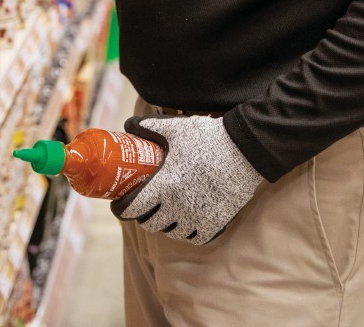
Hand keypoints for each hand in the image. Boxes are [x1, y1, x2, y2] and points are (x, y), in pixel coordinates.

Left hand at [110, 114, 263, 244]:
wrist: (245, 150)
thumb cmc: (207, 138)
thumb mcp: (175, 129)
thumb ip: (149, 127)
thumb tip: (128, 126)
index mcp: (163, 186)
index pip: (132, 209)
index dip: (121, 208)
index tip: (118, 204)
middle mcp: (178, 207)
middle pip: (150, 224)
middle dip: (142, 216)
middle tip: (143, 205)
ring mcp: (197, 218)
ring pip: (172, 233)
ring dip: (165, 225)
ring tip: (165, 213)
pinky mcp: (215, 224)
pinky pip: (194, 238)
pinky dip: (187, 233)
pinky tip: (186, 222)